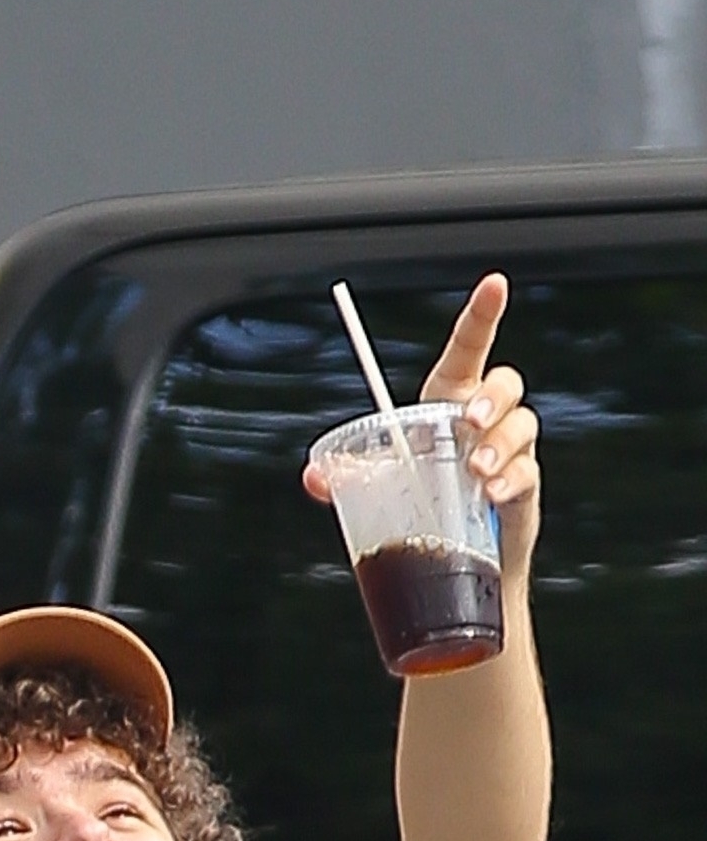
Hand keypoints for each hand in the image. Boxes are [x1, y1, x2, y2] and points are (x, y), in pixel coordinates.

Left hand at [304, 272, 540, 584]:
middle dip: (492, 396)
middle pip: (505, 383)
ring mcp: (507, 453)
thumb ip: (348, 475)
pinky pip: (528, 472)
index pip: (468, 349)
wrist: (454, 557)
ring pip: (522, 424)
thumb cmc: (418, 505)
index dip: (482, 314)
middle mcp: (483, 421)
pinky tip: (492, 495)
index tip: (495, 283)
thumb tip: (313, 477)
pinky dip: (511, 481)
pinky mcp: (522, 488)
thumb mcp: (378, 484)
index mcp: (446, 403)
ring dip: (500, 444)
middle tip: (469, 420)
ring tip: (477, 471)